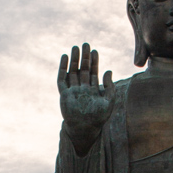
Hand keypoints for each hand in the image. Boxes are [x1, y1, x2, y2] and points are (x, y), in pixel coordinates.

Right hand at [58, 42, 115, 156]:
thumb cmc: (98, 118)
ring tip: (75, 47)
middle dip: (84, 57)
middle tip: (85, 44)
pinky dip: (63, 68)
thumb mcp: (109, 101)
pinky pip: (62, 79)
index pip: (93, 72)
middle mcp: (82, 89)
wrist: (85, 129)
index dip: (94, 61)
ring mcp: (72, 91)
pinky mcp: (64, 94)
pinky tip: (65, 57)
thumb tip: (109, 71)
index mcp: (92, 90)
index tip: (95, 50)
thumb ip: (110, 86)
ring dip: (74, 60)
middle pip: (82, 69)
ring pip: (72, 71)